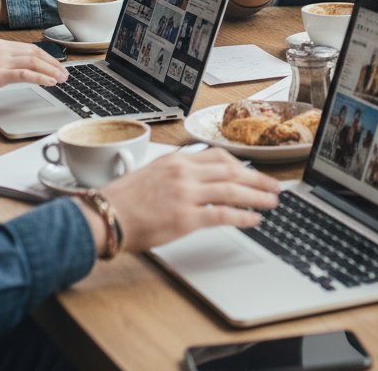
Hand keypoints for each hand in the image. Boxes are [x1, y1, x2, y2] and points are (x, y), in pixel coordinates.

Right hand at [0, 39, 66, 101]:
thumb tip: (9, 71)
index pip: (29, 48)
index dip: (46, 56)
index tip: (56, 64)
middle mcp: (1, 48)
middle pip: (36, 53)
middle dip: (53, 63)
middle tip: (65, 73)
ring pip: (35, 62)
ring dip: (52, 70)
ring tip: (62, 79)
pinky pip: (26, 74)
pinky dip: (41, 77)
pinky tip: (50, 82)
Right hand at [101, 149, 280, 251]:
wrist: (104, 216)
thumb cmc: (122, 200)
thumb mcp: (151, 174)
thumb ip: (176, 173)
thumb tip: (196, 179)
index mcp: (177, 160)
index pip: (218, 156)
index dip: (240, 165)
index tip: (252, 171)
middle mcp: (185, 172)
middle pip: (231, 171)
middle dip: (256, 179)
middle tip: (274, 186)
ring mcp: (187, 194)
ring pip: (233, 190)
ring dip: (256, 196)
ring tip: (271, 202)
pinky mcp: (186, 217)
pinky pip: (222, 214)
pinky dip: (242, 216)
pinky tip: (253, 220)